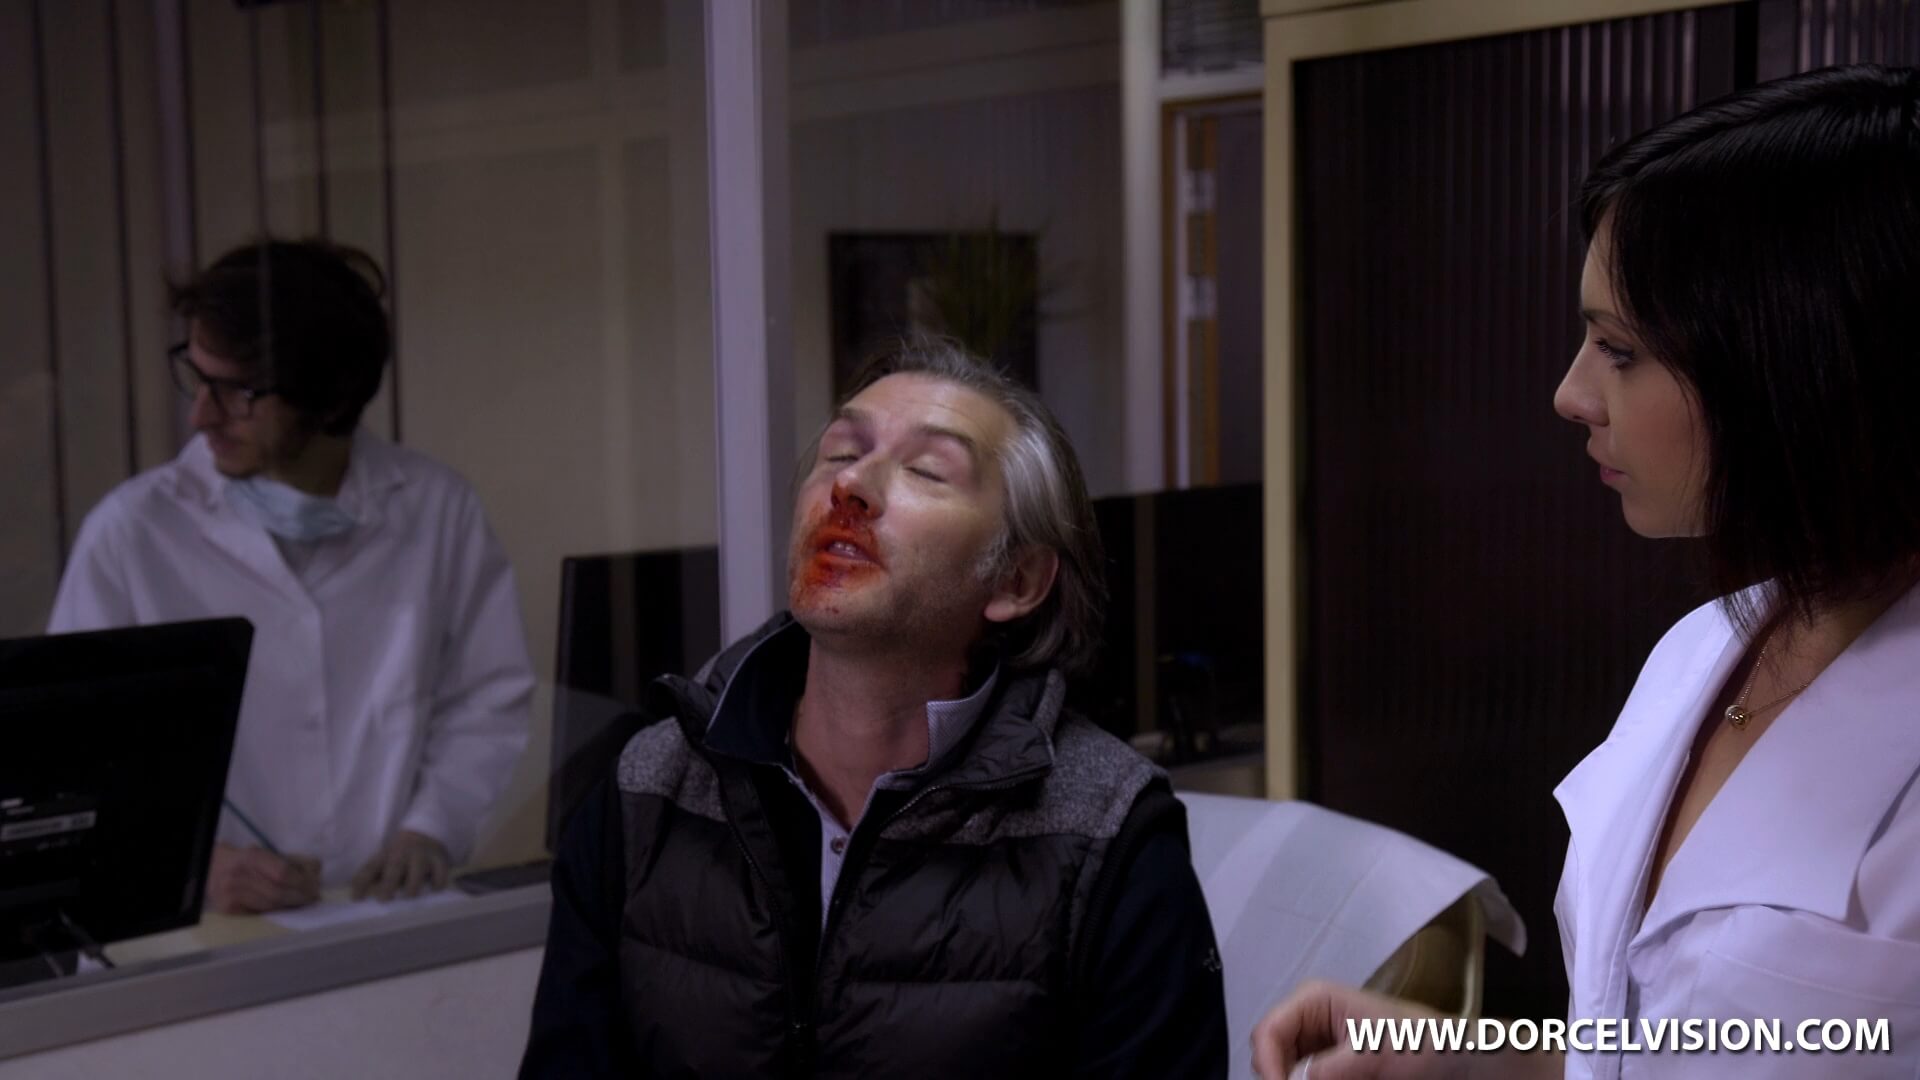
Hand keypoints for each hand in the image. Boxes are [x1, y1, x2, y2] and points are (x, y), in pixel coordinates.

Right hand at [207, 842, 322, 913]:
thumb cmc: (248, 861)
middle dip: (300, 897)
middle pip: (277, 892)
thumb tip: (316, 872)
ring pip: (270, 906)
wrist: (213, 869)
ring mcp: (230, 894)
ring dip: (291, 906)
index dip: (302, 882)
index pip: (282, 873)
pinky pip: (259, 913)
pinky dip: (276, 912)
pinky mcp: (227, 909)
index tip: (315, 888)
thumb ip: (293, 861)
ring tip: (303, 903)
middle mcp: (239, 875)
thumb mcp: (268, 853)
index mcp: (252, 857)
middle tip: (313, 898)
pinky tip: (285, 909)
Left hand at [351, 829, 451, 900]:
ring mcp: (422, 856)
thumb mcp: (384, 859)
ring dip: (412, 885)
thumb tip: (358, 898)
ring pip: (417, 870)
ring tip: (409, 896)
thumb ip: (372, 876)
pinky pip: (440, 873)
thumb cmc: (400, 854)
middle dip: (388, 884)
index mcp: (385, 854)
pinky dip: (437, 883)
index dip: (362, 883)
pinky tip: (434, 889)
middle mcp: (403, 853)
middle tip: (384, 899)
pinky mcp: (440, 860)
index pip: (370, 868)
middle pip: (394, 867)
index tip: (356, 898)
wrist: (426, 831)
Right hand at [1252, 980, 1469, 1079]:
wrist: (1454, 1060)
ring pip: (1284, 1073)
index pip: (1267, 1033)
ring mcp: (1315, 1045)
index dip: (1268, 1068)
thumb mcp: (1372, 1055)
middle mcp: (1307, 1020)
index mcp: (1313, 1001)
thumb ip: (1329, 1070)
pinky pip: (1302, 1077)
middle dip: (1281, 1078)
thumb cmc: (1420, 1044)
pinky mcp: (1326, 1068)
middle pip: (1269, 1056)